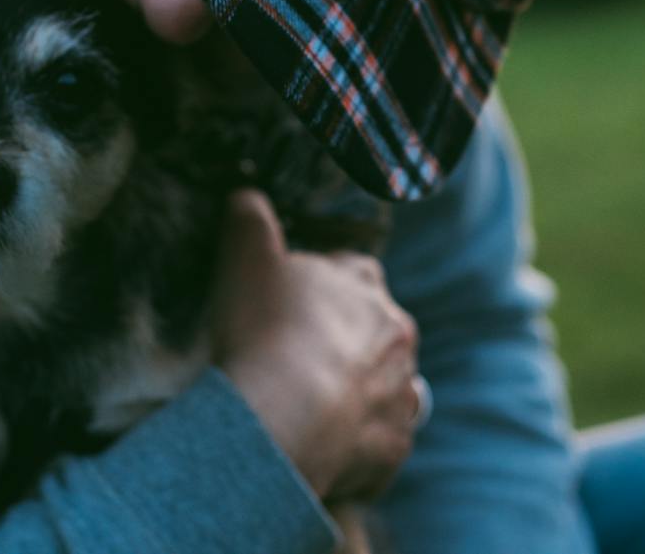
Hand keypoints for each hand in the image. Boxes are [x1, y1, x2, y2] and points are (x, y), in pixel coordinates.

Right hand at [210, 189, 420, 501]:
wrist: (282, 417)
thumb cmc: (262, 330)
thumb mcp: (244, 256)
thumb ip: (249, 218)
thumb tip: (247, 197)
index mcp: (365, 283)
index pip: (351, 270)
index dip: (319, 283)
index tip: (289, 301)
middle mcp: (397, 335)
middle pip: (374, 329)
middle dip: (344, 339)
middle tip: (295, 356)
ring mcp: (401, 394)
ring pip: (385, 385)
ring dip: (359, 391)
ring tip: (311, 404)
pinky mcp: (393, 448)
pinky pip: (379, 441)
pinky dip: (357, 443)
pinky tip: (322, 444)